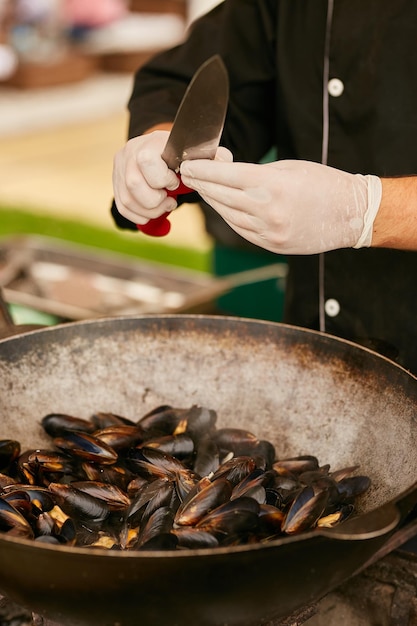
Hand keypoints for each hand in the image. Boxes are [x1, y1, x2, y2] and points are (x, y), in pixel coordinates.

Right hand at [112, 130, 179, 225]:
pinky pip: (123, 208)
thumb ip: (188, 165)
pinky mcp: (116, 184)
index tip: (174, 183)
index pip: (146, 161)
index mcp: (148, 143)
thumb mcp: (184, 154)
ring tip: (164, 207)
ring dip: (150, 212)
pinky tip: (152, 213)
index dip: (163, 179)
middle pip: (133, 184)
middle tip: (169, 201)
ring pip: (127, 200)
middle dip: (156, 201)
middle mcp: (128, 154)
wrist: (160, 150)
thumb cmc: (176, 156)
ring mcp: (119, 170)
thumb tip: (191, 178)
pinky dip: (140, 216)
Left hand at [180, 158, 381, 254]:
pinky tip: (222, 207)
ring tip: (203, 189)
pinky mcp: (271, 245)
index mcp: (271, 185)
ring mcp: (268, 231)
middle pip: (222, 196)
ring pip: (228, 215)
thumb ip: (255, 172)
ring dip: (213, 201)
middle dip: (202, 184)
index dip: (203, 170)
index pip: (225, 176)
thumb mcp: (289, 167)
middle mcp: (267, 210)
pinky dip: (228, 217)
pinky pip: (241, 229)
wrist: (351, 215)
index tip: (187, 165)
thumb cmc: (323, 183)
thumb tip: (225, 172)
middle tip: (188, 175)